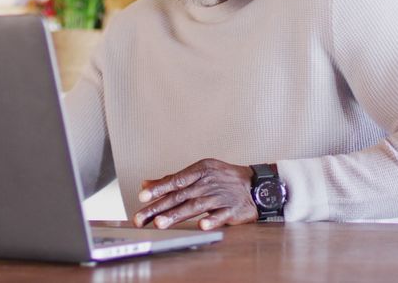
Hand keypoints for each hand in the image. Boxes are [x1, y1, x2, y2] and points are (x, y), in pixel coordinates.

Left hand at [133, 158, 259, 230]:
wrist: (256, 185)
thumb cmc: (224, 179)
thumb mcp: (200, 172)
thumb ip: (172, 180)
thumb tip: (146, 184)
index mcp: (200, 171)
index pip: (175, 180)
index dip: (158, 188)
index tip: (142, 196)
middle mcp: (208, 183)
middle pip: (180, 196)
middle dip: (158, 208)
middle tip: (141, 218)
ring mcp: (220, 197)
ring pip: (195, 206)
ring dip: (177, 215)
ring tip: (160, 223)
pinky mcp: (232, 210)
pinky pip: (221, 216)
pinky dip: (212, 221)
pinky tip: (201, 226)